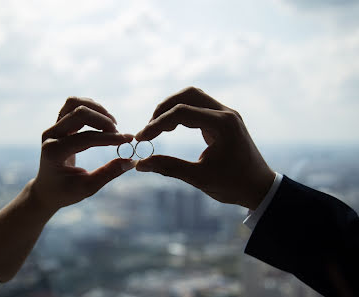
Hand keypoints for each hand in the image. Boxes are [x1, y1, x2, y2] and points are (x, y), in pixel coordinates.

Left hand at [31, 97, 135, 212]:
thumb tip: (130, 161)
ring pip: (74, 103)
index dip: (109, 138)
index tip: (128, 140)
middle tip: (119, 134)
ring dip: (96, 109)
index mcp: (54, 152)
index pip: (86, 138)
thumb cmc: (65, 192)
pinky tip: (103, 120)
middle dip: (103, 120)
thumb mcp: (87, 188)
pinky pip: (73, 106)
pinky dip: (91, 108)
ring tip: (112, 123)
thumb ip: (108, 173)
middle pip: (78, 113)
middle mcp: (50, 136)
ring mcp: (53, 127)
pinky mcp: (58, 124)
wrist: (46, 189)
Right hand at [135, 87, 274, 209]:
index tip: (142, 138)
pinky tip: (171, 126)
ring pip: (194, 97)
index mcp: (223, 124)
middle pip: (188, 95)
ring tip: (158, 126)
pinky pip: (200, 106)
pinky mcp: (224, 119)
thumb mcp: (199, 177)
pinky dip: (182, 112)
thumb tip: (141, 164)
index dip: (157, 124)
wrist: (259, 187)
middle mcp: (226, 113)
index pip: (182, 112)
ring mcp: (226, 114)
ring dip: (173, 106)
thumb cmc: (233, 184)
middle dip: (164, 109)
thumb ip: (169, 167)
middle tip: (149, 129)